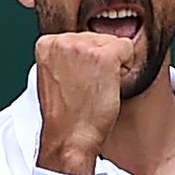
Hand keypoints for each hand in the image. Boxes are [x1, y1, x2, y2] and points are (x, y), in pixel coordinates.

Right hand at [34, 32, 133, 174]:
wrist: (69, 137)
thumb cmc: (67, 113)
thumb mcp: (56, 74)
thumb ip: (67, 54)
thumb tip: (88, 43)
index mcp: (47, 43)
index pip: (82, 37)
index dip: (86, 60)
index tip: (76, 80)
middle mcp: (62, 40)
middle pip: (99, 37)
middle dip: (100, 60)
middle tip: (87, 86)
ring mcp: (83, 47)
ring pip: (114, 42)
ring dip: (112, 64)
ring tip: (95, 87)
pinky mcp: (104, 57)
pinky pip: (128, 48)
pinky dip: (126, 67)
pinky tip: (109, 85)